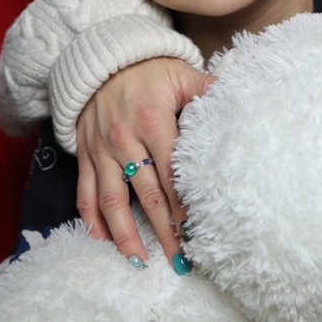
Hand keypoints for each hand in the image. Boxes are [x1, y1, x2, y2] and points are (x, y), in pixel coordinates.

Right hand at [74, 57, 215, 267]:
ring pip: (112, 202)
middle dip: (163, 229)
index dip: (182, 202)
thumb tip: (236, 97)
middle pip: (147, 194)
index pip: (170, 171)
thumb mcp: (180, 74)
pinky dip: (91, 220)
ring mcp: (101, 152)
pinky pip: (85, 193)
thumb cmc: (148, 69)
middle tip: (178, 258)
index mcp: (152, 122)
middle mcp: (124, 141)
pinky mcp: (84, 156)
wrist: (100, 59)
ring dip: (125, 235)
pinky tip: (102, 241)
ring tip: (139, 262)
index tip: (195, 228)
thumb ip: (206, 90)